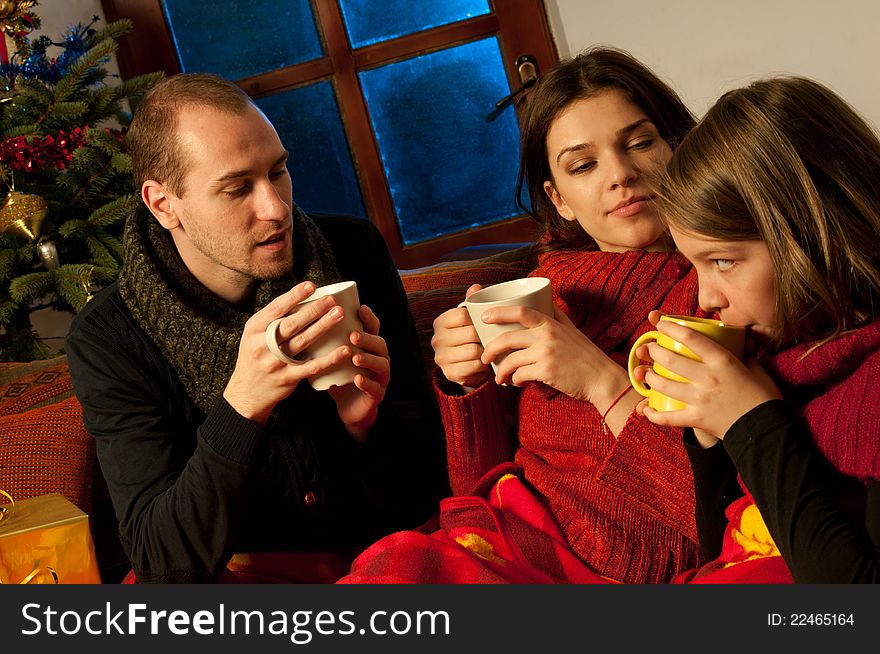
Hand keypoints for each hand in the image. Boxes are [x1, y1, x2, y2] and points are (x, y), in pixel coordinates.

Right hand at [224, 281, 354, 424]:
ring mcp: (275, 363)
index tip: (311, 286)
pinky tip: (344, 350)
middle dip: (314, 310)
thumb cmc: (255, 357)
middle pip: (292, 324)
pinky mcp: (287, 379)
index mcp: (254, 329)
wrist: (246, 392)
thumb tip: (301, 297)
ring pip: (303, 341)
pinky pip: (311, 367)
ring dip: (323, 326)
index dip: (294, 296)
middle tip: (332, 300)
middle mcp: (262, 345)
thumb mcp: (254, 335)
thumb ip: (272, 319)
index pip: (276, 309)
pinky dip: (329, 358)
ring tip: (339, 314)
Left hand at [327, 304, 389, 441]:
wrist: (350, 408)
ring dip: (368, 359)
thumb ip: (327, 341)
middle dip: (368, 338)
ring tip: (355, 357)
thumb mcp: (335, 357)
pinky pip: (375, 387)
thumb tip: (304, 321)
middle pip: (379, 344)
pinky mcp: (377, 394)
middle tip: (353, 335)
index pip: (373, 328)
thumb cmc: (341, 377)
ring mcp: (380, 377)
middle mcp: (379, 359)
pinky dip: (367, 383)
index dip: (369, 318)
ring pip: (381, 364)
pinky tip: (358, 379)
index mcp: (369, 347)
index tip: (360, 308)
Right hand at [431, 284, 491, 389]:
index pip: (462, 315)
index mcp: (440, 322)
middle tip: (491, 339)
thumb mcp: (469, 319)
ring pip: (474, 351)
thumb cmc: (468, 338)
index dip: (479, 319)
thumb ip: (472, 303)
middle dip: (484, 337)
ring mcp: (442, 358)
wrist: (464, 368)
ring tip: (488, 351)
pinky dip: (483, 366)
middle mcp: (437, 340)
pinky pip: (475, 366)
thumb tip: (476, 287)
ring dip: (485, 352)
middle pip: (471, 333)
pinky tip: (484, 363)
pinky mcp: (450, 374)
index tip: (486, 324)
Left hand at [480, 304, 628, 406]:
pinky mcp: (547, 372)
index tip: (484, 317)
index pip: (520, 312)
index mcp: (551, 324)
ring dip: (501, 371)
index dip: (499, 312)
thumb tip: (546, 302)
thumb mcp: (571, 329)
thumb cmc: (585, 355)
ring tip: (499, 378)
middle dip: (490, 350)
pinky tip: (515, 383)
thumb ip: (556, 316)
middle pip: (507, 339)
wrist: (601, 378)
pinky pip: (520, 375)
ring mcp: (546, 354)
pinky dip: (515, 380)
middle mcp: (547, 336)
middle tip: (484, 357)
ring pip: (511, 361)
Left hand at [633, 320, 781, 436]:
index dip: (670, 327)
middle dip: (654, 351)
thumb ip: (744, 356)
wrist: (766, 430)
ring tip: (644, 373)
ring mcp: (699, 399)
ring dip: (649, 377)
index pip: (690, 338)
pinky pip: (668, 417)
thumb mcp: (756, 369)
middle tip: (648, 348)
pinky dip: (653, 414)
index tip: (660, 323)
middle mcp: (707, 378)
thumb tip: (739, 345)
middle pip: (670, 359)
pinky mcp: (696, 419)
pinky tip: (645, 409)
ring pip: (663, 384)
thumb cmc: (763, 397)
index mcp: (722, 361)